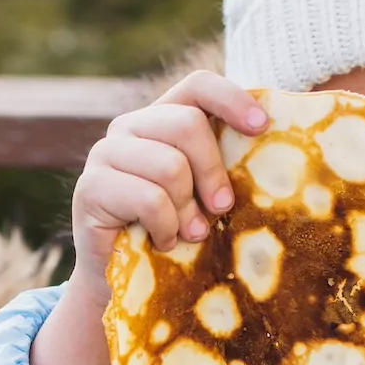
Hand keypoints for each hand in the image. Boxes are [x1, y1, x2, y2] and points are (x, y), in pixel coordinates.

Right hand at [33, 71, 266, 364]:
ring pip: (169, 166)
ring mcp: (105, 154)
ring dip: (187, 210)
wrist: (123, 279)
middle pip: (186, 125)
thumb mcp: (205, 194)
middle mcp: (129, 127)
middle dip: (213, 172)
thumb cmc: (177, 232)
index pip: (197, 85)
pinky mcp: (90, 188)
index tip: (261, 128)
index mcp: (162, 118)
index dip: (231, 99)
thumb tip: (274, 147)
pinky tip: (162, 242)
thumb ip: (224, 166)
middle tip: (221, 208)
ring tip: (188, 232)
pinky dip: (165, 227)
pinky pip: (148, 199)